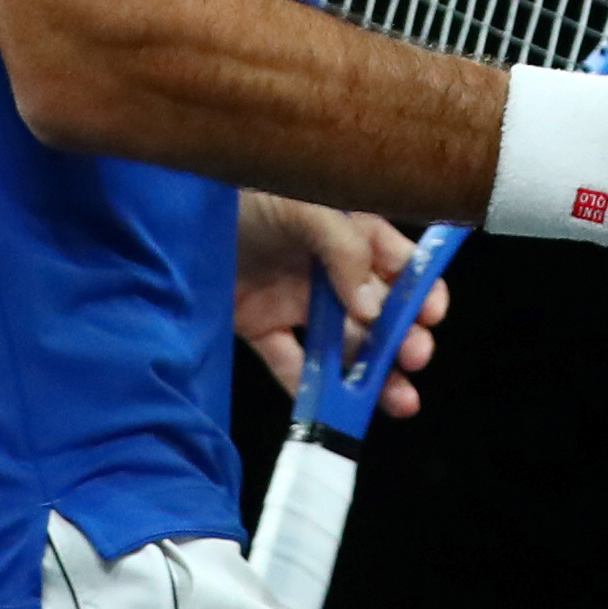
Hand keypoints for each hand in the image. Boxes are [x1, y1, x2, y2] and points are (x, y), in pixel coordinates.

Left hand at [235, 192, 449, 421]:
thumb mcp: (303, 207)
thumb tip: (373, 307)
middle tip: (415, 357)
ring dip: (373, 374)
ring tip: (400, 401)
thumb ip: (344, 249)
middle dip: (403, 338)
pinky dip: (312, 390)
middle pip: (378, 313)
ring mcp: (296, 301)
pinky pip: (291, 363)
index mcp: (349, 232)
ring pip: (345, 346)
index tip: (432, 315)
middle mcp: (329, 271)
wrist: (175, 217)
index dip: (420, 290)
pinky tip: (333, 411)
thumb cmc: (248, 197)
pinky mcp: (261, 328)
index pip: (399, 264)